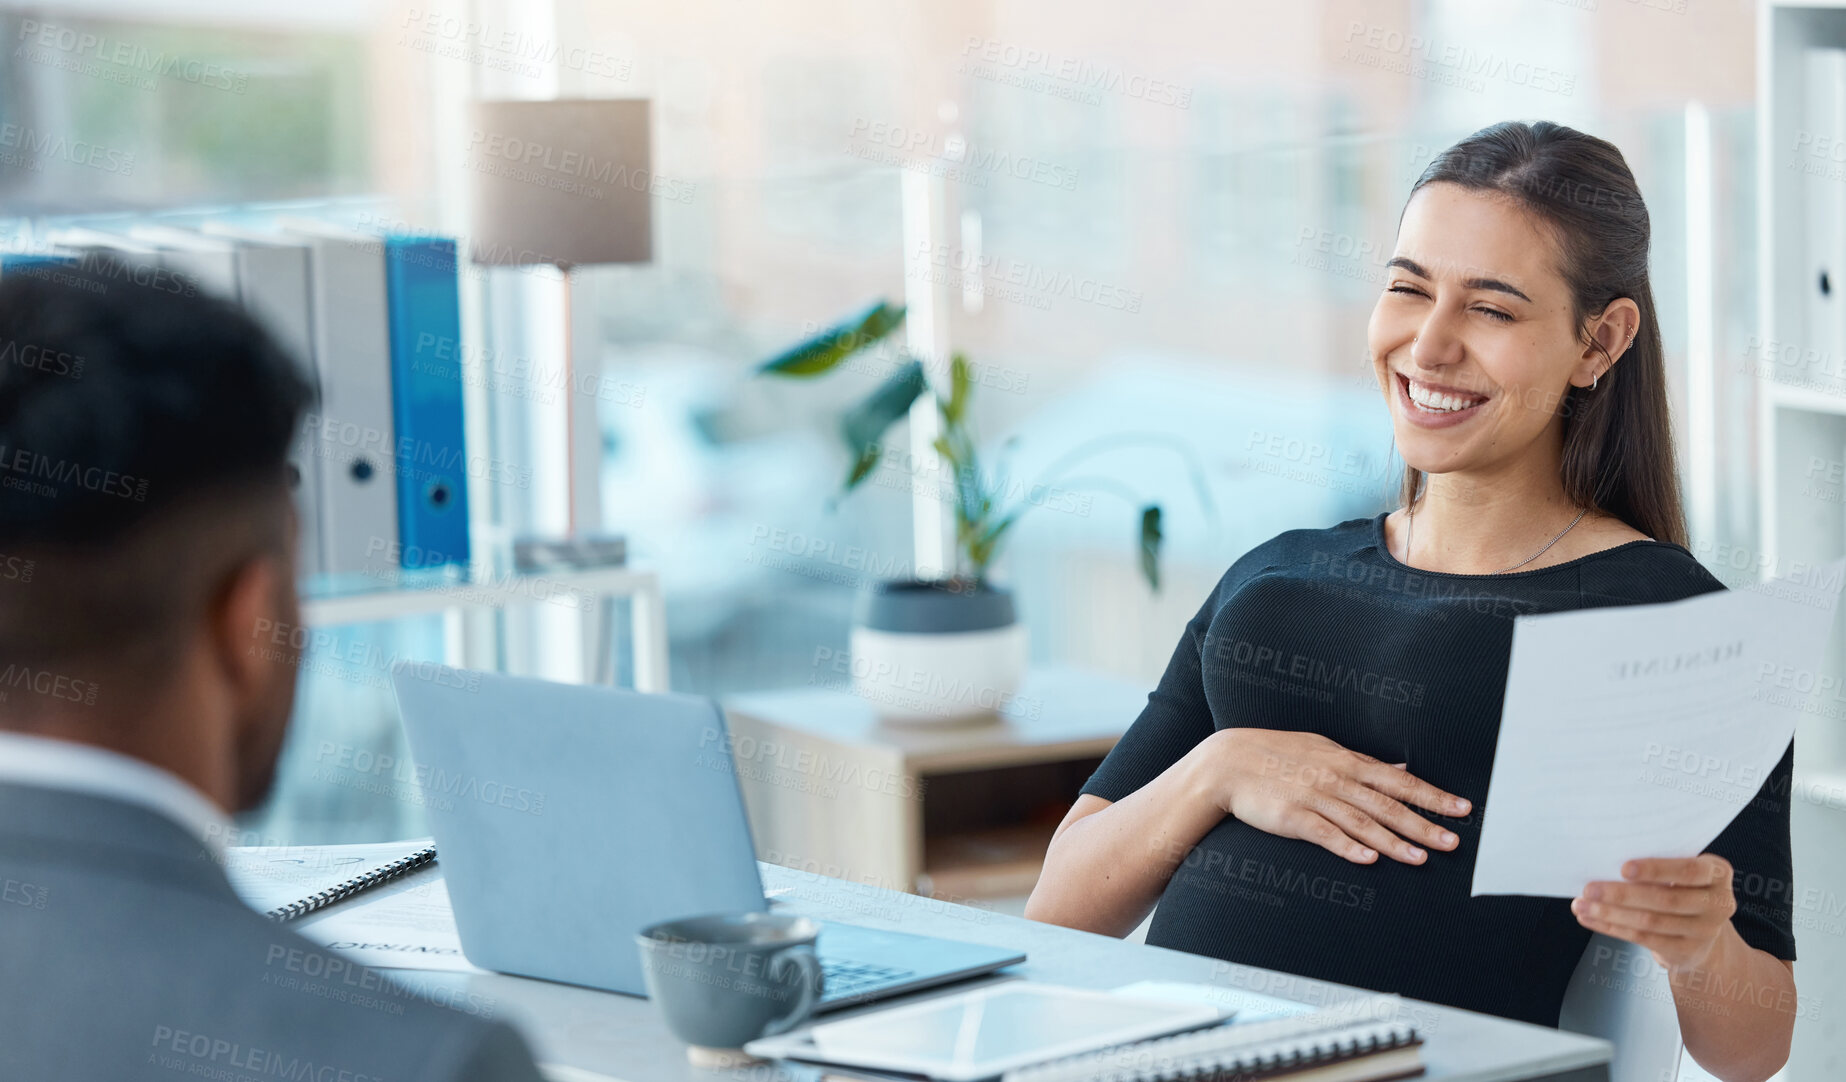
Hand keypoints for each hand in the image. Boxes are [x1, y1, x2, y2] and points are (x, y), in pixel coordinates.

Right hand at [1205, 728, 1470, 864]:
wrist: (1228, 762)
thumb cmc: (1278, 754)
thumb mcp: (1324, 750)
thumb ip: (1362, 763)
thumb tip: (1400, 768)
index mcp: (1347, 762)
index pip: (1399, 781)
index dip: (1432, 796)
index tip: (1462, 809)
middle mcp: (1336, 779)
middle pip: (1387, 805)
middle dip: (1423, 824)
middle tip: (1453, 842)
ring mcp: (1314, 798)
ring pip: (1361, 822)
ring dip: (1392, 842)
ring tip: (1421, 859)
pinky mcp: (1292, 818)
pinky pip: (1324, 835)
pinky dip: (1347, 847)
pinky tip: (1369, 860)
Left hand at [1571, 854, 1736, 971]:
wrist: (1702, 934)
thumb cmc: (1682, 888)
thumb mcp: (1681, 873)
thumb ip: (1659, 867)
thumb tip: (1604, 860)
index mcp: (1717, 873)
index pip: (1688, 871)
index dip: (1656, 870)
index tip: (1624, 868)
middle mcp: (1718, 904)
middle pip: (1664, 900)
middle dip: (1621, 894)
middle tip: (1588, 888)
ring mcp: (1705, 931)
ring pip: (1649, 921)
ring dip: (1609, 913)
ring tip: (1581, 904)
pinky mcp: (1686, 951)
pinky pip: (1643, 938)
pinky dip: (1611, 927)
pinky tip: (1589, 918)